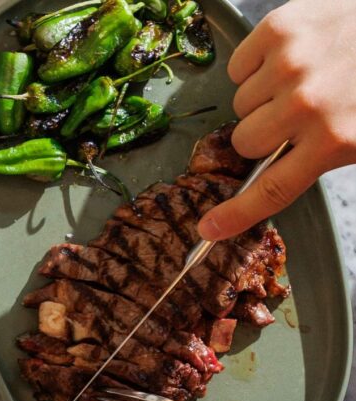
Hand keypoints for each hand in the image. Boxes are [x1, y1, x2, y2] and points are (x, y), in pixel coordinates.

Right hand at [197, 0, 355, 240]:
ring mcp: (289, 65)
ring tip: (302, 75)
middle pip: (245, 141)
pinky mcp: (277, 30)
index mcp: (334, 139)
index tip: (210, 228)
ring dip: (263, 95)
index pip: (271, 190)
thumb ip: (324, 157)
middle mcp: (306, 106)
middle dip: (263, 132)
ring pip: (240, 103)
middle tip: (294, 112)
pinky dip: (256, 64)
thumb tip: (275, 175)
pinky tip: (290, 55)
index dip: (236, 214)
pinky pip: (238, 67)